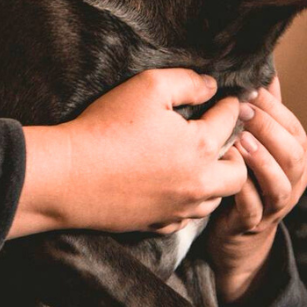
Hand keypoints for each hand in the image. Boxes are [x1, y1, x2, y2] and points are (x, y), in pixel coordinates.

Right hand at [11, 69, 247, 237]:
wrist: (68, 176)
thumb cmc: (106, 127)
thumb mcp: (148, 87)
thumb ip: (187, 82)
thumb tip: (210, 86)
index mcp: (202, 146)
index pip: (231, 121)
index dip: (230, 105)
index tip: (226, 100)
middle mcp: (198, 182)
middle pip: (238, 173)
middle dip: (235, 153)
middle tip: (217, 138)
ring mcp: (178, 208)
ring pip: (214, 200)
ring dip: (213, 181)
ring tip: (196, 164)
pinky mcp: (157, 224)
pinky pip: (185, 218)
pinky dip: (185, 203)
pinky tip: (170, 187)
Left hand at [205, 74, 306, 303]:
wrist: (238, 235)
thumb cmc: (247, 179)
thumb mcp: (259, 145)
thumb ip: (266, 112)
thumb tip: (267, 71)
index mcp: (297, 158)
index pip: (295, 128)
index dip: (275, 108)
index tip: (250, 89)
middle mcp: (294, 181)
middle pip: (292, 153)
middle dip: (269, 129)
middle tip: (243, 109)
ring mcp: (276, 205)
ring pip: (279, 183)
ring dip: (260, 160)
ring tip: (240, 139)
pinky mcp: (253, 224)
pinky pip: (252, 207)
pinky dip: (242, 189)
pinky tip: (227, 172)